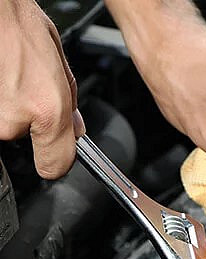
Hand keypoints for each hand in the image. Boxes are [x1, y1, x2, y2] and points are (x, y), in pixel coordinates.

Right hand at [0, 0, 84, 177]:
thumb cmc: (16, 23)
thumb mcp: (58, 62)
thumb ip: (70, 103)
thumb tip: (76, 130)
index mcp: (47, 112)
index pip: (56, 166)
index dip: (57, 158)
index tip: (56, 152)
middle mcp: (14, 121)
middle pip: (28, 141)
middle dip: (30, 121)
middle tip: (27, 89)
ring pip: (6, 127)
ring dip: (9, 109)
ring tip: (10, 78)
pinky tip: (1, 78)